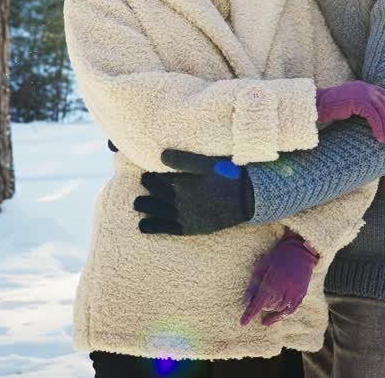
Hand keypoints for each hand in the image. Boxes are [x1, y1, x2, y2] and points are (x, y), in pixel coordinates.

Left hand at [133, 149, 254, 234]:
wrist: (248, 200)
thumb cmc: (229, 177)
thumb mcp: (208, 163)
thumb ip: (184, 159)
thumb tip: (161, 155)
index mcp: (183, 184)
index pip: (160, 179)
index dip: (152, 176)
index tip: (146, 172)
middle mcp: (180, 201)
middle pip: (158, 194)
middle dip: (149, 188)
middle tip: (142, 182)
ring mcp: (185, 216)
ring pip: (158, 211)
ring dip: (146, 207)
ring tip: (137, 204)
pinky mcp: (191, 228)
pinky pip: (167, 228)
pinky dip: (153, 227)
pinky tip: (143, 226)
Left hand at [241, 228, 318, 326]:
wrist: (300, 251)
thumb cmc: (277, 257)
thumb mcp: (262, 266)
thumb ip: (253, 284)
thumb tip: (245, 302)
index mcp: (274, 279)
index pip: (260, 301)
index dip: (250, 313)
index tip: (242, 323)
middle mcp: (285, 288)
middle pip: (268, 306)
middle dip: (260, 304)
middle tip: (257, 296)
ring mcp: (295, 293)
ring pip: (278, 309)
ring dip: (269, 308)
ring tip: (266, 299)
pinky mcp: (301, 295)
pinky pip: (289, 311)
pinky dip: (279, 316)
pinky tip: (269, 319)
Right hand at [315, 81, 384, 145]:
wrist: (318, 104)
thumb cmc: (333, 106)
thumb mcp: (353, 103)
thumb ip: (367, 103)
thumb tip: (381, 111)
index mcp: (367, 86)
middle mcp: (367, 88)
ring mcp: (363, 93)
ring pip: (382, 112)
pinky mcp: (359, 101)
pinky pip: (374, 117)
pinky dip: (379, 129)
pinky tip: (380, 138)